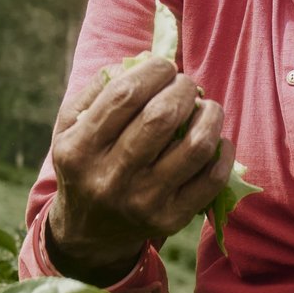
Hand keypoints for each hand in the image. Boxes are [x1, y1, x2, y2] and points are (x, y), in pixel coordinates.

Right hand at [43, 55, 234, 284]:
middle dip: (183, 88)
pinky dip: (223, 149)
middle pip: (161, 117)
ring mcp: (144, 202)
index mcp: (80, 149)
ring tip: (205, 107)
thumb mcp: (70, 126)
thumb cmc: (85, 163)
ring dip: (210, 115)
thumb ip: (99, 88)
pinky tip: (216, 138)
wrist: (88, 232)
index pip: (124, 95)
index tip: (164, 66)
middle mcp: (110, 178)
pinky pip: (213, 179)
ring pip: (195, 146)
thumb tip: (143, 60)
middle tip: (185, 85)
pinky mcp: (171, 218)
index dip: (153, 71)